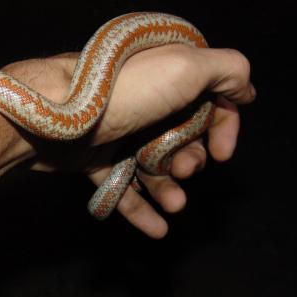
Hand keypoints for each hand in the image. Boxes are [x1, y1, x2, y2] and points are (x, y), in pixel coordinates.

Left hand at [2, 43, 255, 238]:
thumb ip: (227, 70)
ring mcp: (116, 127)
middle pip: (182, 134)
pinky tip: (157, 229)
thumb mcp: (185, 66)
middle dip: (192, 158)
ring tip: (174, 204)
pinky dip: (140, 207)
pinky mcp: (92, 154)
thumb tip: (247, 90)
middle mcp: (143, 97)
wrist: (49, 116)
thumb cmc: (120, 91)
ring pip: (153, 162)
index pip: (210, 98)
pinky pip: (121, 183)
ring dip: (170, 187)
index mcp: (166, 71)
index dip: (224, 126)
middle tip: (186, 171)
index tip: (223, 154)